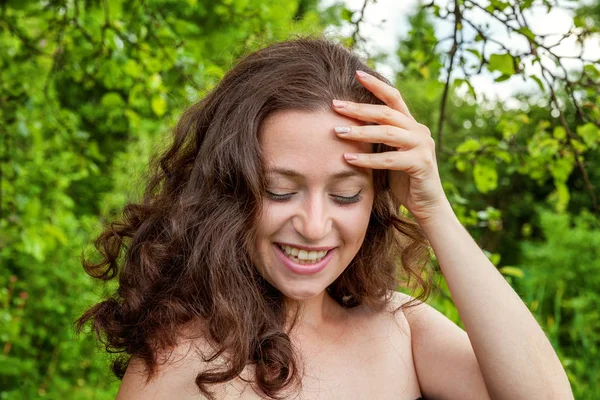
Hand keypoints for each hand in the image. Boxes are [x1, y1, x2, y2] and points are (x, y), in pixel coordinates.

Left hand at [331, 70, 450, 224]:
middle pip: (387, 112)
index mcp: (411, 125)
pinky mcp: (421, 164)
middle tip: (335, 105)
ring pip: (388, 133)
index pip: (394, 97)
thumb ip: (379, 138)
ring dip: (360, 131)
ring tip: (337, 132)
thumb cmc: (403, 179)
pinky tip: (348, 159)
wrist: (427, 205)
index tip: (357, 73)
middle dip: (359, 108)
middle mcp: (419, 131)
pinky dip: (368, 159)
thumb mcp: (389, 153)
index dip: (376, 84)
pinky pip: (390, 159)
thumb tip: (349, 124)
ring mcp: (422, 146)